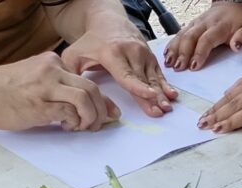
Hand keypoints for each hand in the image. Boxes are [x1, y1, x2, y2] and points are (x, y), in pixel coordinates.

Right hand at [0, 53, 118, 130]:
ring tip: (82, 127)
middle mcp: (52, 71)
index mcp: (52, 63)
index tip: (110, 113)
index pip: (87, 80)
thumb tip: (81, 107)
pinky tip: (65, 127)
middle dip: (102, 110)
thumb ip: (56, 87)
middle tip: (99, 124)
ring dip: (91, 118)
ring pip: (85, 100)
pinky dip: (74, 123)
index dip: (103, 100)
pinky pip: (69, 113)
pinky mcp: (39, 105)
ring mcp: (45, 87)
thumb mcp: (34, 78)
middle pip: (92, 89)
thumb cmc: (3, 89)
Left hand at [62, 26, 178, 116]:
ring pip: (153, 78)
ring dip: (161, 94)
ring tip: (167, 108)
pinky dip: (166, 85)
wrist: (109, 21)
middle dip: (152, 97)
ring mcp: (143, 53)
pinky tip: (172, 95)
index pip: (127, 74)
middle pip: (143, 79)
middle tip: (159, 111)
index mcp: (112, 53)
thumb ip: (70, 74)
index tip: (150, 95)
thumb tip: (69, 96)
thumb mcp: (74, 55)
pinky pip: (158, 73)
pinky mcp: (150, 56)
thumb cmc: (91, 42)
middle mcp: (131, 52)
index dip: (138, 86)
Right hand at [163, 2, 241, 71]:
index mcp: (219, 27)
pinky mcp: (191, 25)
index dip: (199, 53)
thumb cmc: (240, 21)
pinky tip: (166, 54)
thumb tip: (236, 46)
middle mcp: (204, 24)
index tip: (194, 66)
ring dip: (174, 49)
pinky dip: (171, 44)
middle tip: (178, 67)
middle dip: (182, 53)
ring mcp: (196, 23)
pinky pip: (179, 33)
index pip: (206, 40)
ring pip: (182, 35)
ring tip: (168, 63)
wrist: (233, 5)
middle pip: (190, 37)